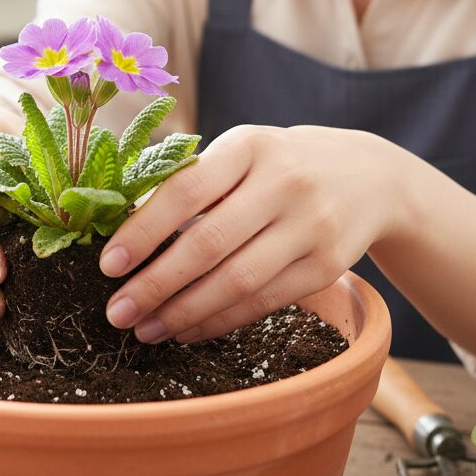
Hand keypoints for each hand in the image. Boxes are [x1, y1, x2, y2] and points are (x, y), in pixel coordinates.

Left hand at [98, 124, 410, 343]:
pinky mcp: (327, 266)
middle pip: (209, 244)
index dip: (144, 230)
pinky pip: (263, 301)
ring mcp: (310, 226)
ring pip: (236, 281)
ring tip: (145, 329)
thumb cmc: (277, 164)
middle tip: (117, 312)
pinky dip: (220, 320)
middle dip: (156, 284)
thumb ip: (192, 182)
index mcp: (248, 146)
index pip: (186, 191)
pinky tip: (187, 329)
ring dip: (184, 312)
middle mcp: (283, 182)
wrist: (367, 176)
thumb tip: (123, 230)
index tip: (108, 265)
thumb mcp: (240, 153)